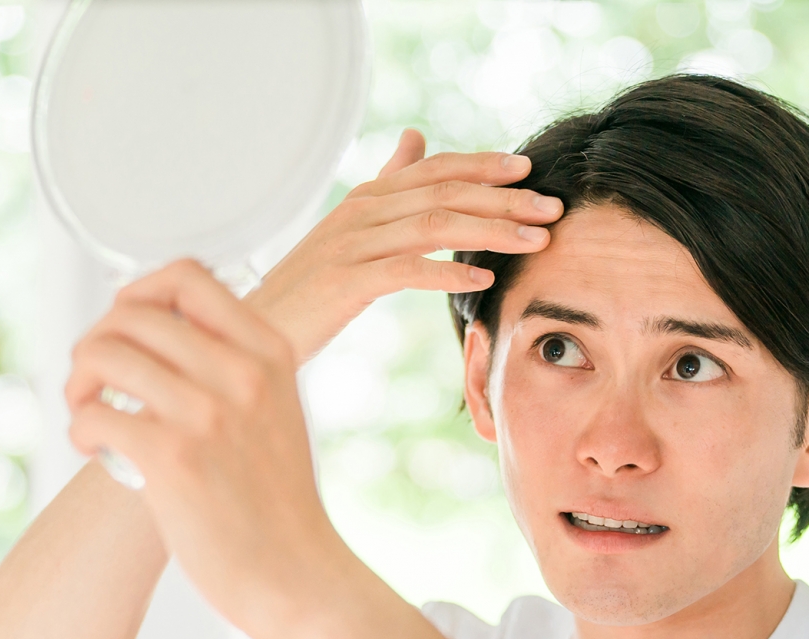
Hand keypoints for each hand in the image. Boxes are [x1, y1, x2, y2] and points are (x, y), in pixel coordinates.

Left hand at [65, 260, 347, 636]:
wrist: (294, 575)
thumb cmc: (276, 503)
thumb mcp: (277, 410)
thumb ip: (233, 367)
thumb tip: (160, 329)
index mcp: (268, 352)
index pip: (187, 275)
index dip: (138, 291)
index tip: (126, 327)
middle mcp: (239, 372)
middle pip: (131, 312)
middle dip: (96, 342)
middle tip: (93, 382)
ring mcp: (206, 413)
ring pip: (102, 353)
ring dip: (77, 382)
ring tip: (86, 413)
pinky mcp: (172, 458)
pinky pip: (95, 413)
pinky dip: (79, 429)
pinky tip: (92, 449)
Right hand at [246, 128, 562, 365]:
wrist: (257, 329)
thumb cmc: (309, 290)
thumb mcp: (351, 230)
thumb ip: (387, 184)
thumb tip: (415, 138)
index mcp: (366, 198)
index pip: (435, 170)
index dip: (484, 166)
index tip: (529, 171)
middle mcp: (360, 212)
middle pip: (444, 193)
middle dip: (505, 199)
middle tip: (552, 209)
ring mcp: (351, 244)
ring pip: (434, 225)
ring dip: (492, 231)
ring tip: (535, 241)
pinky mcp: (345, 281)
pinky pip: (407, 268)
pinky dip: (448, 271)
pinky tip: (483, 279)